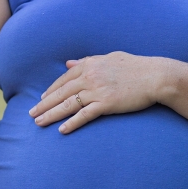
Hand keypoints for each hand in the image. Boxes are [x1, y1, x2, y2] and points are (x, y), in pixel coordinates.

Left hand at [29, 52, 164, 133]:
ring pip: (68, 104)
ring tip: (39, 123)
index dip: (51, 90)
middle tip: (31, 114)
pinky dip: (72, 123)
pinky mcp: (107, 104)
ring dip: (51, 114)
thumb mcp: (110, 58)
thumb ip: (88, 61)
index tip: (42, 99)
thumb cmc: (136, 67)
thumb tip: (69, 64)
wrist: (156, 76)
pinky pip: (84, 115)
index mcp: (90, 64)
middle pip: (61, 93)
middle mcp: (90, 76)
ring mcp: (97, 90)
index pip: (64, 79)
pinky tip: (62, 130)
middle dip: (44, 104)